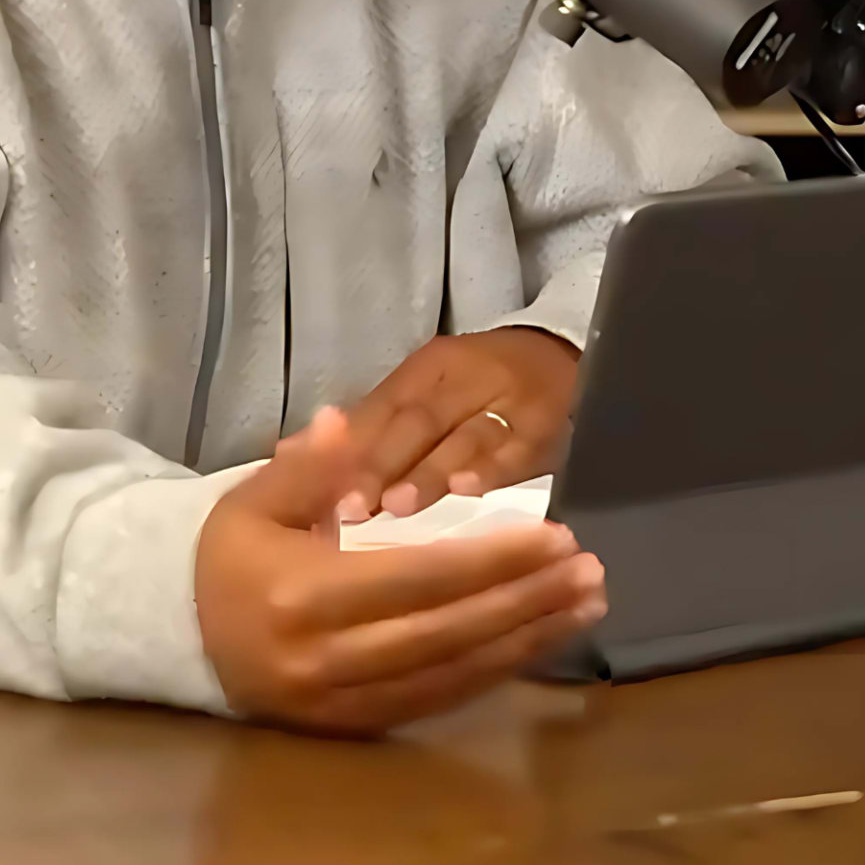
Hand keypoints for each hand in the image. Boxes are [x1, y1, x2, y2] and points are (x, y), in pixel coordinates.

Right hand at [195, 404, 606, 734]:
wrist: (178, 635)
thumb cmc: (229, 556)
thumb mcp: (254, 499)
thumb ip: (307, 466)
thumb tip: (343, 421)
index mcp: (302, 596)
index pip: (417, 577)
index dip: (492, 560)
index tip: (554, 536)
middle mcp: (325, 658)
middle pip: (447, 631)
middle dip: (527, 601)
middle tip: (589, 571)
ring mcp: (340, 701)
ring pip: (452, 673)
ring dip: (527, 640)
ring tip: (585, 604)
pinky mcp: (352, 726)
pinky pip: (437, 700)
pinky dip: (494, 671)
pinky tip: (539, 641)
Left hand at [340, 327, 580, 524]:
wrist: (563, 356)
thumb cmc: (480, 383)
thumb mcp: (430, 387)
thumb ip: (376, 423)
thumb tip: (301, 455)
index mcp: (430, 367)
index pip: (385, 407)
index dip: (353, 448)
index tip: (322, 491)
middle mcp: (467, 377)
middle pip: (420, 421)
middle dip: (384, 465)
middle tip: (353, 508)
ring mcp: (510, 400)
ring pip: (465, 436)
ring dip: (430, 472)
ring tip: (398, 506)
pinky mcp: (545, 425)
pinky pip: (517, 449)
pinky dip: (491, 470)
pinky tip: (467, 492)